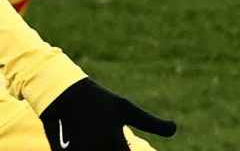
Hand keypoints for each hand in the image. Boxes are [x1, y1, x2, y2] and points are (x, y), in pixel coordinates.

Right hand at [40, 78, 176, 150]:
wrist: (64, 93)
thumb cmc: (100, 100)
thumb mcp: (126, 109)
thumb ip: (152, 123)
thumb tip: (175, 128)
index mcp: (116, 140)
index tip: (129, 147)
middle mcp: (99, 148)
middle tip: (117, 143)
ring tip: (106, 141)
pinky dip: (90, 149)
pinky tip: (95, 143)